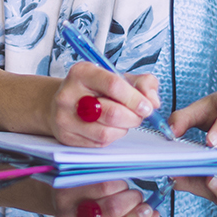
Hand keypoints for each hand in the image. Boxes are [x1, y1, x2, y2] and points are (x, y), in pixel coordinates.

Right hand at [47, 61, 161, 146]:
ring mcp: (65, 117)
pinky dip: (111, 137)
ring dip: (123, 129)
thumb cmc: (95, 89)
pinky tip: (109, 128)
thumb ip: (142, 83)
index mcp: (82, 72)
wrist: (64, 103)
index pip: (114, 85)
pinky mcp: (66, 136)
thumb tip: (153, 101)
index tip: (147, 107)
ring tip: (123, 121)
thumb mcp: (118, 77)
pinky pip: (98, 143)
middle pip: (112, 113)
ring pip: (106, 132)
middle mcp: (69, 94)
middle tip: (138, 115)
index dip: (135, 98)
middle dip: (133, 117)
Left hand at [57, 179, 158, 216]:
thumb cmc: (92, 214)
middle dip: (133, 201)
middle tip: (138, 199)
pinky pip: (98, 173)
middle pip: (112, 209)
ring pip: (107, 188)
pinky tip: (112, 180)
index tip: (148, 211)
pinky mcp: (65, 180)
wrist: (65, 197)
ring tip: (122, 190)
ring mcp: (64, 201)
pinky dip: (112, 176)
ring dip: (124, 188)